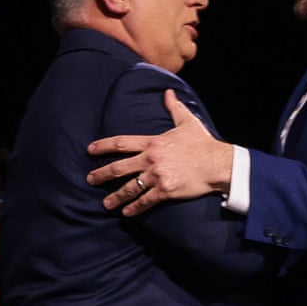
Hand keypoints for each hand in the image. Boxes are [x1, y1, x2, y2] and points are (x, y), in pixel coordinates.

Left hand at [86, 90, 232, 215]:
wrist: (217, 163)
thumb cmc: (202, 143)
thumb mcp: (187, 122)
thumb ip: (174, 108)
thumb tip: (168, 92)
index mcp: (152, 143)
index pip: (121, 143)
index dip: (103, 146)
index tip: (90, 150)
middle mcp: (150, 159)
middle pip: (118, 168)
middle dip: (101, 175)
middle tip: (90, 180)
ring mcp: (157, 176)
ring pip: (129, 188)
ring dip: (115, 197)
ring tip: (106, 204)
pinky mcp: (165, 190)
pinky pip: (145, 201)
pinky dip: (135, 208)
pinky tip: (127, 213)